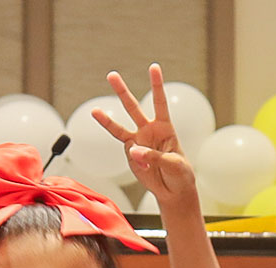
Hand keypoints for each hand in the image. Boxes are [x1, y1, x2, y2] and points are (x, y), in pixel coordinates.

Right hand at [93, 65, 197, 206]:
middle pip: (133, 108)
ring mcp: (138, 143)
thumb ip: (154, 156)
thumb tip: (133, 149)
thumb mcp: (174, 164)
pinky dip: (136, 163)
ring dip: (106, 120)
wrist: (174, 192)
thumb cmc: (180, 174)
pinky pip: (128, 156)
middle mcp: (149, 131)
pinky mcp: (131, 157)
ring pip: (119, 129)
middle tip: (112, 75)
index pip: (159, 102)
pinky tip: (146, 169)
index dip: (156, 85)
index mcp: (165, 127)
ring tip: (94, 111)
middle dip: (122, 91)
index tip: (154, 67)